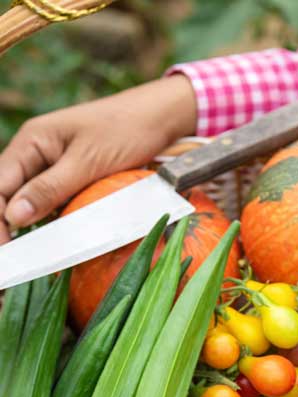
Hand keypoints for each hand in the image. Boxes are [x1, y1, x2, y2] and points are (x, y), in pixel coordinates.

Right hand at [0, 75, 196, 243]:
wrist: (159, 118)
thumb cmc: (125, 130)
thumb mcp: (86, 162)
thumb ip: (50, 189)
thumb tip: (13, 216)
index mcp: (32, 141)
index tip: (5, 249)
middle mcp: (38, 153)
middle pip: (10, 193)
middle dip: (8, 224)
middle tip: (16, 255)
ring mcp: (57, 165)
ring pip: (34, 199)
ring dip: (33, 223)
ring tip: (33, 251)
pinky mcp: (77, 176)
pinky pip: (58, 200)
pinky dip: (56, 217)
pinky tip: (59, 235)